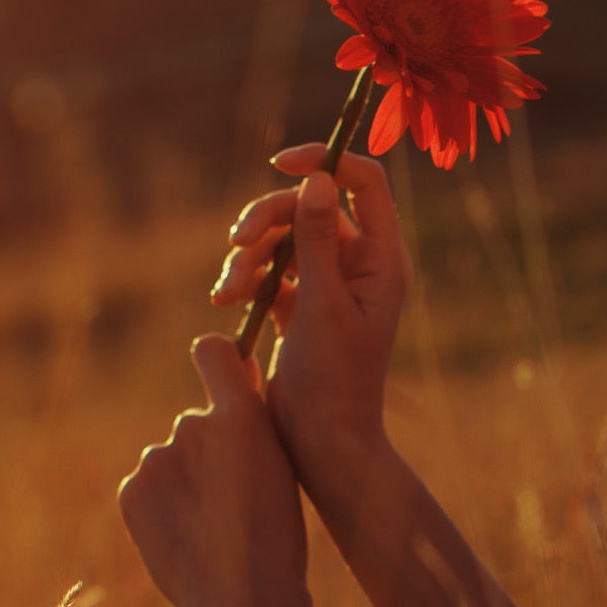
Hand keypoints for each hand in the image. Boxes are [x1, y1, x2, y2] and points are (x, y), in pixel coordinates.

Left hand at [118, 337, 309, 606]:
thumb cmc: (278, 535)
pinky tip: (187, 537)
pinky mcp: (132, 492)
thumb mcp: (282, 466)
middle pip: (196, 423)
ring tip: (213, 528)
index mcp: (241, 416)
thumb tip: (237, 370)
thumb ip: (254, 416)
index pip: (212, 351)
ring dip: (187, 481)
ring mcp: (156, 460)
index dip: (218, 362)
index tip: (225, 378)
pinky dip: (164, 506)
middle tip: (233, 501)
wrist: (245, 602)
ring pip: (172, 459)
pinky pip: (148, 487)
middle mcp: (191, 426)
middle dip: (209, 451)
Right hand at [213, 147, 408, 483]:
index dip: (325, 163)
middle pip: (308, 207)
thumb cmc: (333, 380)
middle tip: (235, 244)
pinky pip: (267, 271)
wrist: (321, 443)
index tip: (281, 164)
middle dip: (266, 220)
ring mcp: (327, 283)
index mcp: (382, 259)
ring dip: (247, 255)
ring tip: (227, 289)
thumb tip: (318, 178)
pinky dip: (244, 279)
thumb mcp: (322, 305)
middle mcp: (359, 264)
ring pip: (281, 238)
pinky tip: (224, 300)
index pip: (364, 183)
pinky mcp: (297, 305)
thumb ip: (318, 240)